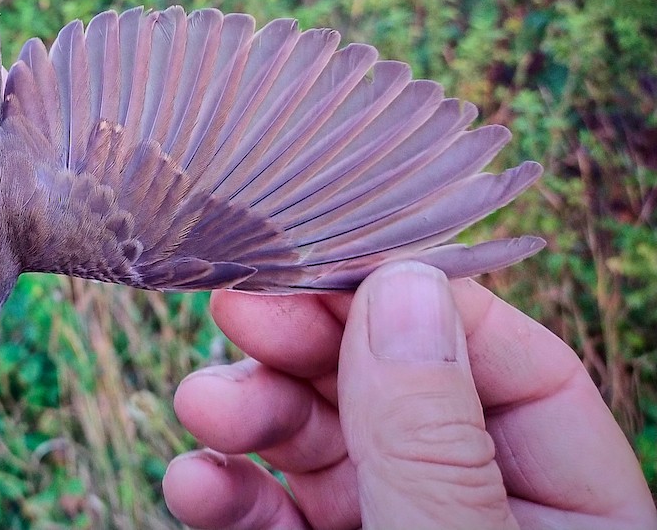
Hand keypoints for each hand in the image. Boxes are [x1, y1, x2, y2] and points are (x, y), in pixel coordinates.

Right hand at [164, 261, 655, 529]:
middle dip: (304, 351)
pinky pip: (279, 511)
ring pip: (324, 444)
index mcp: (574, 509)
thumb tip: (401, 284)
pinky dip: (231, 491)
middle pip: (394, 389)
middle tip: (234, 308)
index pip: (510, 361)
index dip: (415, 300)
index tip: (323, 264)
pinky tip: (194, 482)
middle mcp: (484, 508)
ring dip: (251, 413)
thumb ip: (429, 438)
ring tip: (200, 404)